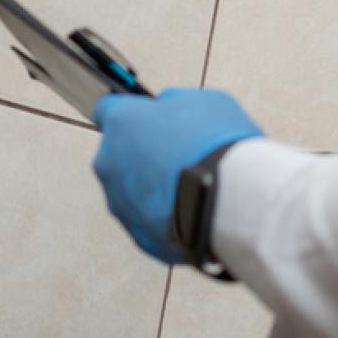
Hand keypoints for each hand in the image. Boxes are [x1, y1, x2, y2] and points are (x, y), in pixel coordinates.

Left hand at [93, 87, 263, 263]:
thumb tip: (166, 106)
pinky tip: (196, 208)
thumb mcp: (201, 101)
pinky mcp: (138, 236)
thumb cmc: (217, 142)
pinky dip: (167, 214)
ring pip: (133, 190)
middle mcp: (109, 163)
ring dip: (155, 186)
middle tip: (181, 153)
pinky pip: (150, 219)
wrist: (231, 201)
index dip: (131, 112)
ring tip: (195, 185)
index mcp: (121, 123)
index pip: (106, 108)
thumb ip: (174, 102)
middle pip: (120, 153)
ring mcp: (121, 204)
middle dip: (145, 152)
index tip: (146, 116)